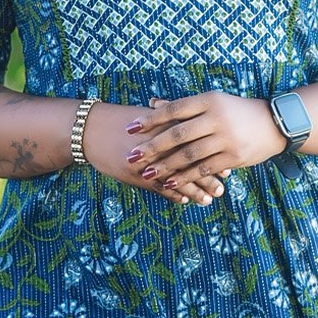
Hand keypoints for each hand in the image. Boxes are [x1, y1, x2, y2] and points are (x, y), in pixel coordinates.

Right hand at [82, 101, 219, 205]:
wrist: (89, 129)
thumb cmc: (121, 120)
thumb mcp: (148, 117)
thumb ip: (171, 121)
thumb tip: (196, 124)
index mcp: (165, 125)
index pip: (195, 141)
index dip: (212, 152)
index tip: (229, 160)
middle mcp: (158, 143)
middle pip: (190, 161)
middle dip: (209, 174)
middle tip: (225, 183)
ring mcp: (147, 161)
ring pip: (177, 178)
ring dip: (195, 189)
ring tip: (212, 198)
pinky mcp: (135, 174)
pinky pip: (158, 187)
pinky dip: (173, 194)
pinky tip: (185, 200)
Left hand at [118, 91, 288, 206]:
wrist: (275, 123)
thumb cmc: (238, 111)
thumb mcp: (214, 102)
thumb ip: (184, 106)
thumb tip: (152, 104)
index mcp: (209, 100)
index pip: (174, 110)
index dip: (151, 119)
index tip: (130, 129)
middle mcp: (216, 118)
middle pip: (178, 134)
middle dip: (152, 147)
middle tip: (132, 156)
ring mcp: (226, 138)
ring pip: (189, 154)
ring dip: (166, 166)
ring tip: (147, 174)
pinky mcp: (234, 157)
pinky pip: (204, 169)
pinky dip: (186, 177)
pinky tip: (171, 183)